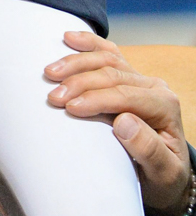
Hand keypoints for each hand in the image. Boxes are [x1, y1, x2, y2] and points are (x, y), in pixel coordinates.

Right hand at [45, 31, 191, 215]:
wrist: (165, 173)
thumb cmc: (163, 176)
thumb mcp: (163, 174)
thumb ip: (149, 150)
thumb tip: (124, 122)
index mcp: (165, 106)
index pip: (126, 96)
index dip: (96, 99)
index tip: (70, 108)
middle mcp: (153, 86)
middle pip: (112, 74)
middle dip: (80, 82)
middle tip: (54, 97)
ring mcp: (139, 78)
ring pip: (106, 59)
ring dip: (76, 63)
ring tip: (51, 73)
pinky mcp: (126, 75)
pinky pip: (107, 52)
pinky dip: (88, 43)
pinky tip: (68, 38)